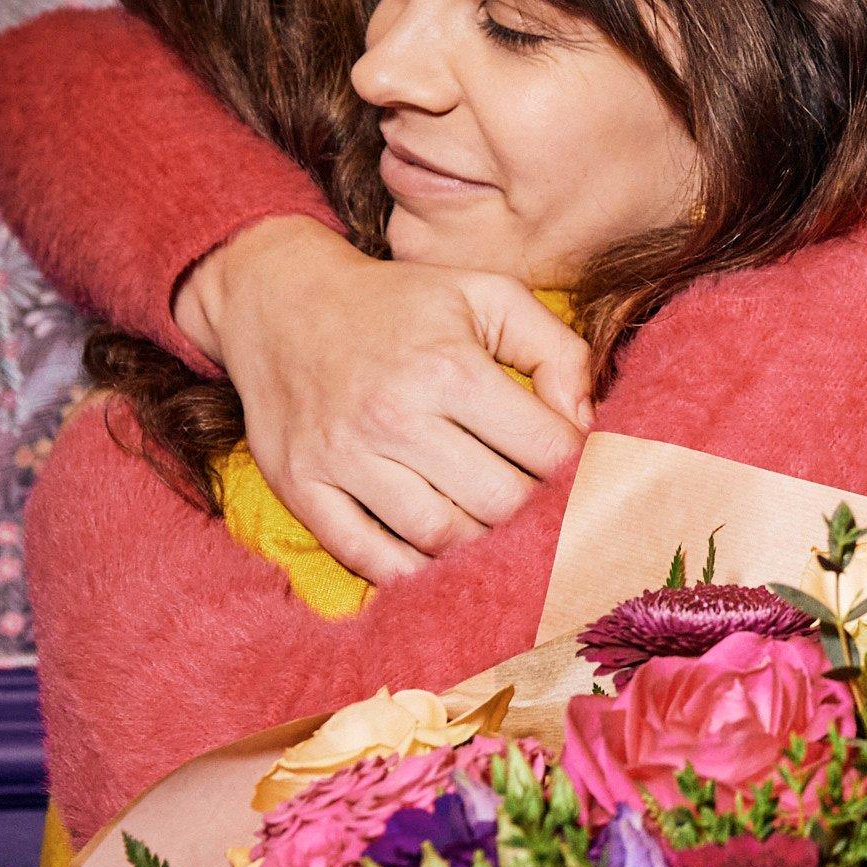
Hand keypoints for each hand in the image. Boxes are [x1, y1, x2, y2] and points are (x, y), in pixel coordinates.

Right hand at [172, 216, 593, 586]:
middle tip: (537, 501)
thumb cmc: (400, 303)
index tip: (571, 465)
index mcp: (449, 367)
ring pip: (440, 538)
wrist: (280, 299)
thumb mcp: (488, 296)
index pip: (547, 451)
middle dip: (533, 510)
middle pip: (500, 503)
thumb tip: (586, 422)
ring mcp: (342, 456)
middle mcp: (394, 416)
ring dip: (480, 544)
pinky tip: (437, 553)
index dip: (576, 466)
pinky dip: (411, 570)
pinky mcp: (300, 486)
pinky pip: (367, 556)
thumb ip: (557, 351)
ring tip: (491, 523)